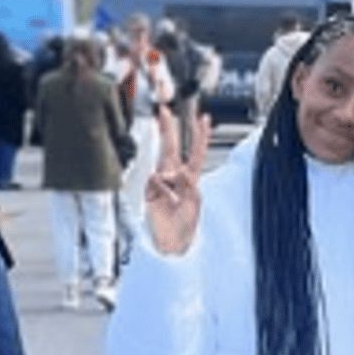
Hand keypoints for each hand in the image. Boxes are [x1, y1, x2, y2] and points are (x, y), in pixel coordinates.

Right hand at [145, 106, 211, 254]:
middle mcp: (175, 177)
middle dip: (169, 128)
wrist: (171, 244)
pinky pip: (154, 181)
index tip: (204, 118)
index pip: (196, 152)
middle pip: (172, 147)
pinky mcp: (149, 191)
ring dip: (168, 175)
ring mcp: (161, 183)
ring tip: (173, 193)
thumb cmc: (185, 227)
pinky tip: (167, 201)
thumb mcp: (193, 205)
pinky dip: (161, 189)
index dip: (200, 135)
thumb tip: (183, 172)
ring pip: (161, 164)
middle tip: (164, 110)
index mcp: (191, 179)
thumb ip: (189, 187)